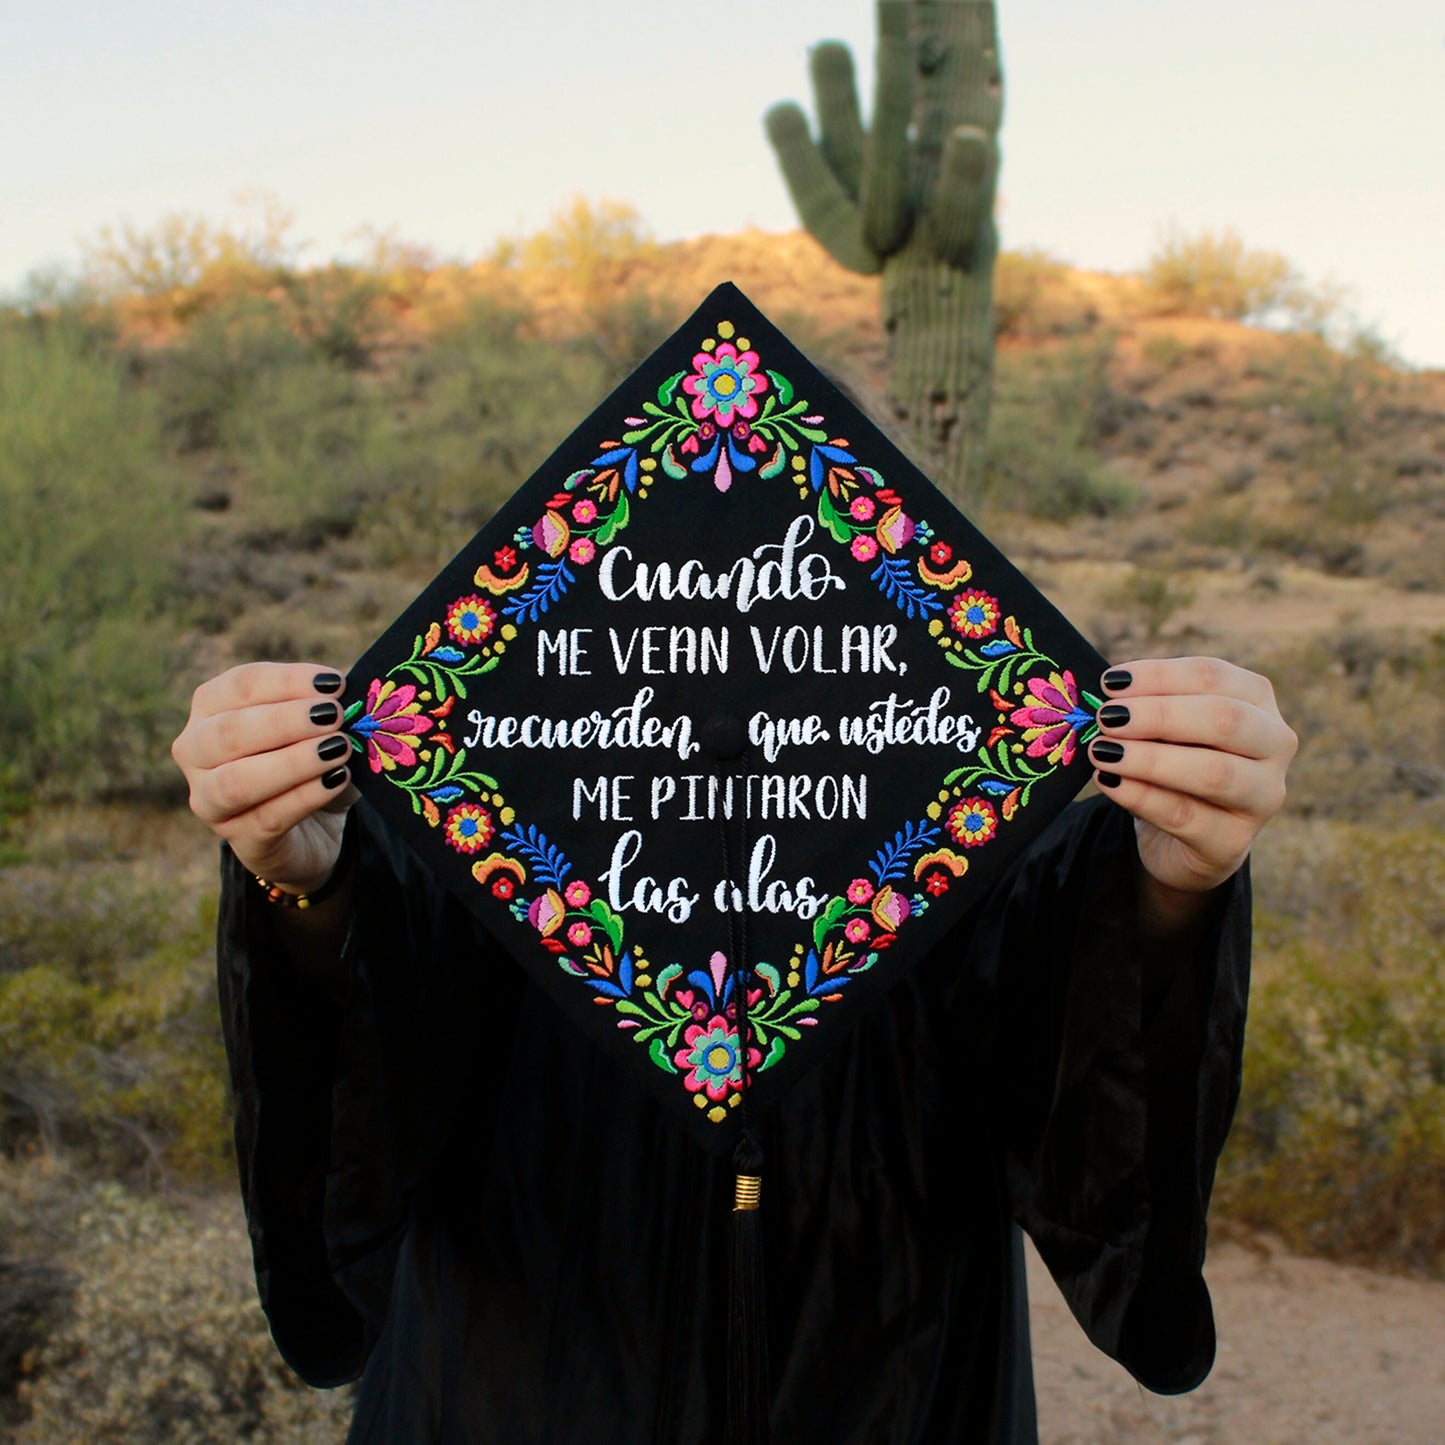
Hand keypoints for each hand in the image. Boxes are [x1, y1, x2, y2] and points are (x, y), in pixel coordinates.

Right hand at [172, 663, 359, 892]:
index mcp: (210, 709)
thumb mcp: (319, 728)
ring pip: (237, 781)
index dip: (286, 682)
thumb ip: (326, 709)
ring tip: (338, 748)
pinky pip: (268, 817)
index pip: (238, 686)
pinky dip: (306, 796)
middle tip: (335, 715)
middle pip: (228, 732)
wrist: (315, 826)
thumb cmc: (310, 760)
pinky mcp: (240, 841)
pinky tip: (337, 780)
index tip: (334, 683)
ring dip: (292, 761)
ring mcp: (209, 801)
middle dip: (285, 721)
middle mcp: (196, 752)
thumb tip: (351, 695)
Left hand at [1087, 656, 1296, 897]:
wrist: (1178, 837)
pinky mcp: (1233, 841)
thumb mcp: (1163, 730)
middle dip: (1160, 715)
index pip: (1215, 677)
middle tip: (1106, 717)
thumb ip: (1146, 709)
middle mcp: (1274, 744)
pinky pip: (1185, 816)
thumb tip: (1108, 696)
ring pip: (1213, 773)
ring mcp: (1263, 797)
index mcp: (1257, 701)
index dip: (1161, 676)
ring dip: (1150, 759)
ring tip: (1103, 751)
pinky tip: (1109, 781)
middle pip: (1225, 720)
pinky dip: (1141, 796)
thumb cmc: (1172, 763)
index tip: (1110, 682)